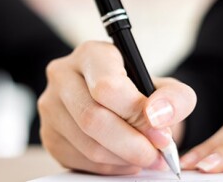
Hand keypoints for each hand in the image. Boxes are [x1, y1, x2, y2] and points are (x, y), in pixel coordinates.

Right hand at [38, 41, 195, 174]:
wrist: (113, 102)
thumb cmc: (137, 92)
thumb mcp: (164, 88)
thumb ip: (174, 98)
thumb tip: (157, 117)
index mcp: (90, 55)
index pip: (106, 87)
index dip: (136, 114)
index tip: (160, 133)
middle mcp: (62, 76)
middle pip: (93, 119)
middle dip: (132, 145)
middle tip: (157, 155)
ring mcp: (50, 106)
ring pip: (88, 145)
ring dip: (124, 159)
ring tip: (143, 156)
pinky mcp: (48, 134)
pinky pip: (80, 161)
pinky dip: (109, 167)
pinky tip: (123, 158)